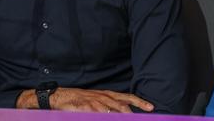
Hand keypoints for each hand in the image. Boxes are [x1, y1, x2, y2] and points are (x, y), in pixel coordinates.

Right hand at [16, 87, 153, 112]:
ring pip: (110, 110)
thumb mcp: (98, 100)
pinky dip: (103, 116)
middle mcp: (103, 97)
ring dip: (120, 116)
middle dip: (132, 113)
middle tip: (141, 118)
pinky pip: (96, 113)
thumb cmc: (81, 100)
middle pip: (122, 105)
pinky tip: (105, 116)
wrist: (62, 97)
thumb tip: (124, 113)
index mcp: (107, 95)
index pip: (127, 98)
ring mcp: (94, 102)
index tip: (151, 107)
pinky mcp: (85, 108)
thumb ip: (111, 106)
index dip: (139, 102)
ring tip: (128, 118)